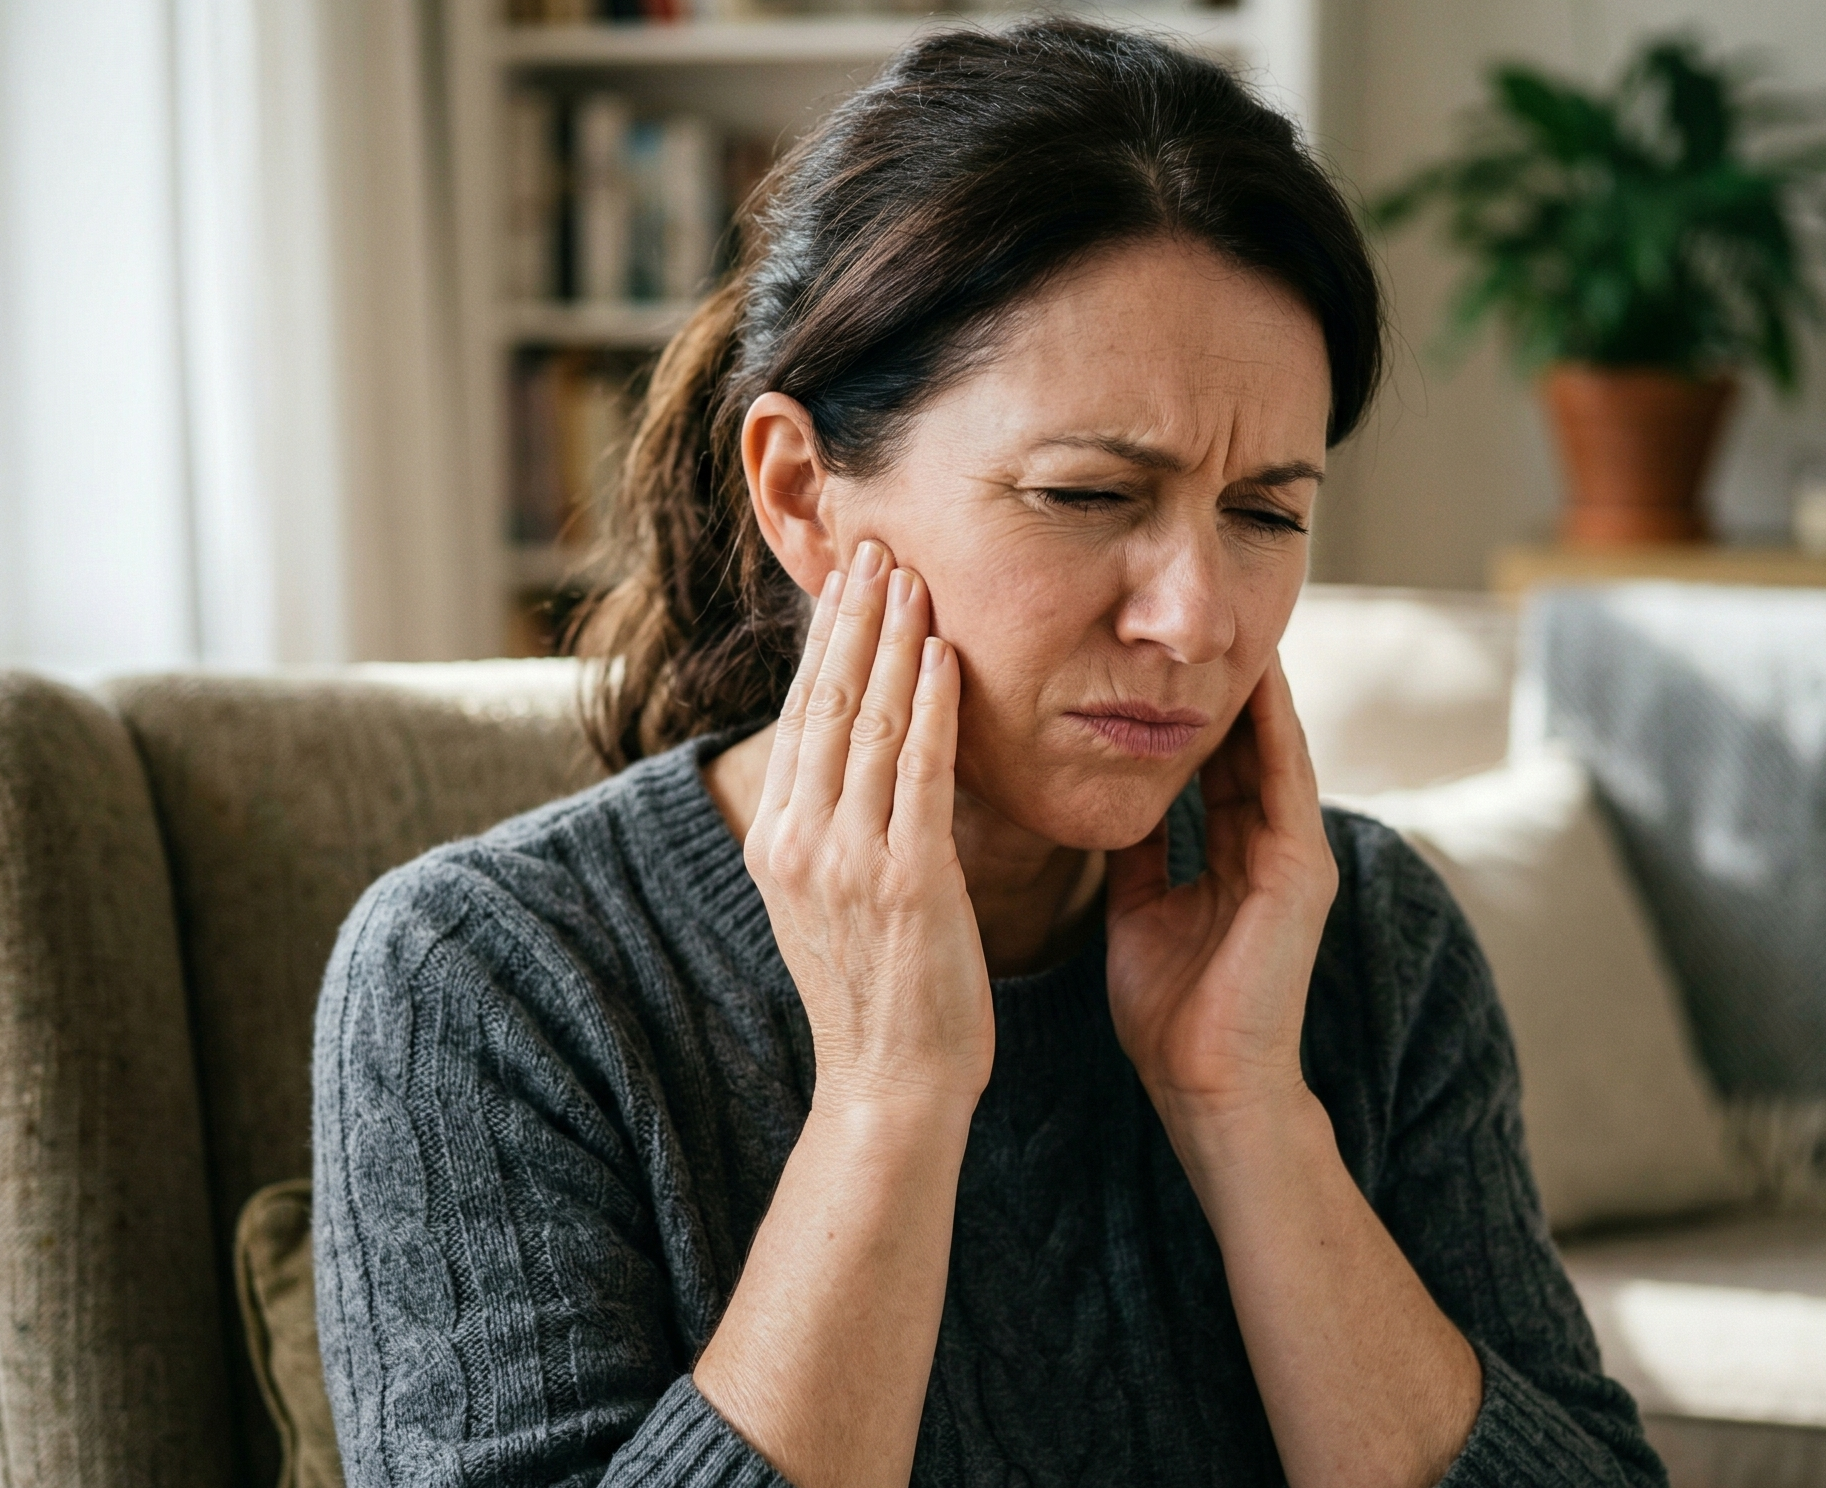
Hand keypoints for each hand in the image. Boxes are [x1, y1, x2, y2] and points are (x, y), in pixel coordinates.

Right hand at [745, 540, 994, 1113]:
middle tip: (875, 545)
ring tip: (911, 573)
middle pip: (825, 702)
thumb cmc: (877, 996)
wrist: (891, 1085)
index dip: (823, 641)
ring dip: (892, 639)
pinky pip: (920, 770)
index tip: (846, 580)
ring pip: (870, 722)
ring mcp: (846, 859)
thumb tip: (852, 760)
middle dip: (851, 617)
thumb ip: (830, 829)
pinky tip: (943, 651)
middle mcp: (798, 841)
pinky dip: (931, 702)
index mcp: (775, 843)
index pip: (801, 717)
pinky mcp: (905, 879)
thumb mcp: (827, 902)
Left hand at [1105, 655, 1336, 1121]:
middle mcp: (1270, 846)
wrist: (1206, 1086)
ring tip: (1233, 624)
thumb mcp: (1139, 913)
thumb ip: (1139, 856)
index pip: (1214, 764)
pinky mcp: (1302, 870)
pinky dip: (1272, 728)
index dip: (1191, 710)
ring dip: (1255, 688)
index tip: (1158, 655)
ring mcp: (1293, 855)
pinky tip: (1257, 678)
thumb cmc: (1172, 1014)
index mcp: (1233, 857)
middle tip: (1196, 618)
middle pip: (1245, 744)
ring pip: (1272, 748)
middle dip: (1222, 683)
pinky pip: (1285, 781)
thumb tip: (1114, 806)